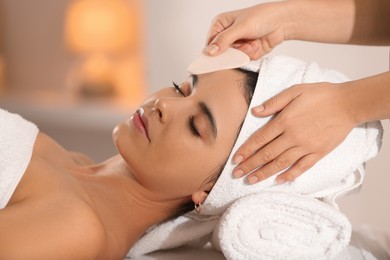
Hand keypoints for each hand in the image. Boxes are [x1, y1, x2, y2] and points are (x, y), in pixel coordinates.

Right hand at [205, 2, 288, 59]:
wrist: (282, 22)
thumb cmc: (262, 17)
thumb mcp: (241, 27)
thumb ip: (224, 40)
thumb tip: (209, 52)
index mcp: (220, 24)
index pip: (210, 43)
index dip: (213, 52)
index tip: (220, 58)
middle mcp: (226, 35)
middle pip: (221, 54)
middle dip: (233, 52)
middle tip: (244, 45)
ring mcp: (236, 44)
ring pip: (232, 58)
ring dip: (244, 53)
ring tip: (252, 43)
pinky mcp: (245, 52)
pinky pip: (242, 60)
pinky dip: (250, 55)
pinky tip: (256, 45)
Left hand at [232, 82, 356, 183]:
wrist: (348, 104)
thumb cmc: (321, 94)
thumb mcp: (295, 91)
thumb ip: (274, 102)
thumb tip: (255, 111)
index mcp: (284, 121)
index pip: (259, 139)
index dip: (246, 150)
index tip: (235, 160)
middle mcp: (293, 137)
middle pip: (266, 154)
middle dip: (250, 166)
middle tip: (236, 175)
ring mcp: (306, 147)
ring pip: (281, 163)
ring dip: (264, 173)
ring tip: (251, 181)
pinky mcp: (318, 153)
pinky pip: (301, 168)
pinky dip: (290, 175)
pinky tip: (279, 181)